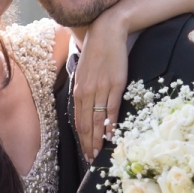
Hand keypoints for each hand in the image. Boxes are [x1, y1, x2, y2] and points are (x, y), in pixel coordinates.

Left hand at [73, 13, 128, 162]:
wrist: (107, 32)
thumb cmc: (95, 52)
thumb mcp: (84, 73)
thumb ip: (84, 91)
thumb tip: (86, 109)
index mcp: (78, 90)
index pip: (78, 120)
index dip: (82, 138)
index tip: (85, 152)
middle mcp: (86, 92)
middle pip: (86, 124)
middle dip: (88, 144)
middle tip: (91, 160)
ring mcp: (101, 89)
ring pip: (98, 120)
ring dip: (98, 139)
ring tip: (100, 154)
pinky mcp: (115, 85)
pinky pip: (111, 109)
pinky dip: (111, 124)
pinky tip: (111, 136)